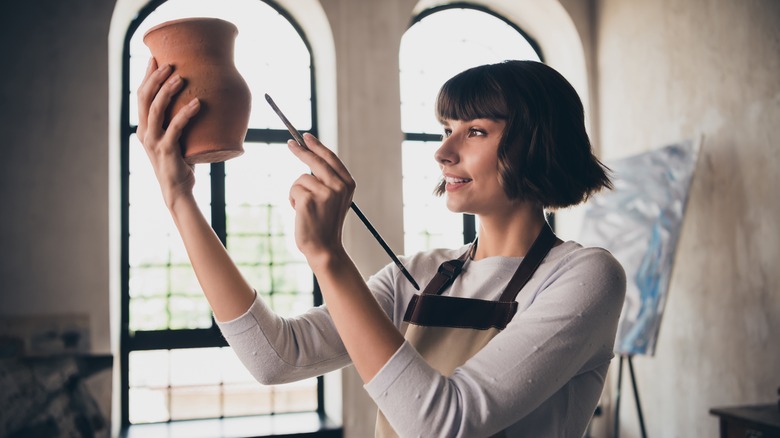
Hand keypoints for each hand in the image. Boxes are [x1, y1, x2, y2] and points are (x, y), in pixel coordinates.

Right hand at [136, 57, 200, 208]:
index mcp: (144, 128)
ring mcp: (153, 141)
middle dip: (155, 77)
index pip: (141, 96)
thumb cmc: (180, 163)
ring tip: (180, 77)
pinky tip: (197, 103)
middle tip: (169, 63)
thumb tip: (197, 101)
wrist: (178, 190)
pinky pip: (175, 127)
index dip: (147, 76)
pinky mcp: (166, 150)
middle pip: (144, 98)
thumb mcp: (175, 139)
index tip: (155, 58)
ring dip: (167, 90)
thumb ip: (177, 123)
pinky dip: (186, 113)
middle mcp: (144, 132)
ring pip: (156, 109)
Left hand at [287, 133, 355, 262]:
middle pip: (316, 160)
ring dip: (297, 191)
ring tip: (304, 208)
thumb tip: (311, 158)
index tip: (306, 136)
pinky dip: (292, 199)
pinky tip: (300, 213)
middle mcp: (339, 186)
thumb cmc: (325, 224)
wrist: (325, 248)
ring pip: (301, 178)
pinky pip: (294, 189)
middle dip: (301, 150)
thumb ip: (329, 181)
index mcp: (348, 184)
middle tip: (290, 143)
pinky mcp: (309, 199)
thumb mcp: (334, 199)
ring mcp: (325, 192)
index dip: (317, 146)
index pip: (331, 158)